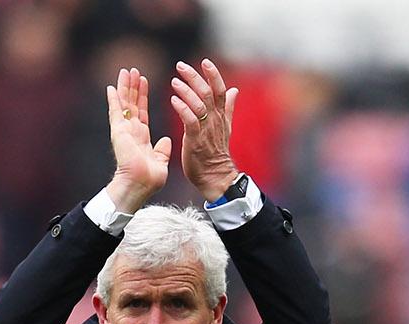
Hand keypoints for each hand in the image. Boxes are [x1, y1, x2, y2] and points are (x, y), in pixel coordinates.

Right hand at [105, 67, 169, 211]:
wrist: (139, 185)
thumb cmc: (149, 180)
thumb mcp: (161, 162)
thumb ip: (162, 150)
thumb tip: (166, 140)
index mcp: (141, 138)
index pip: (141, 112)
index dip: (142, 96)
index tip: (144, 81)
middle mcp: (131, 132)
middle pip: (131, 104)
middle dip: (133, 86)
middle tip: (134, 70)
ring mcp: (124, 131)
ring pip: (124, 104)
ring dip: (125, 87)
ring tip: (126, 71)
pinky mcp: (119, 132)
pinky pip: (115, 112)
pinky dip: (113, 99)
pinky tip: (111, 87)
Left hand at [170, 58, 239, 201]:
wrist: (216, 177)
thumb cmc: (216, 153)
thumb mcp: (225, 126)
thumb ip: (228, 107)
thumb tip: (235, 90)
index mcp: (221, 116)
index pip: (220, 90)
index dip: (213, 75)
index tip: (205, 62)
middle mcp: (215, 120)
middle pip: (208, 92)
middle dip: (194, 77)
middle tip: (180, 66)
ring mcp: (206, 130)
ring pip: (199, 104)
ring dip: (186, 91)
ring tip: (174, 81)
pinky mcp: (196, 140)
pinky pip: (190, 121)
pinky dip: (182, 109)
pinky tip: (173, 100)